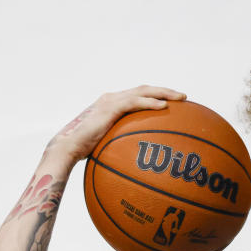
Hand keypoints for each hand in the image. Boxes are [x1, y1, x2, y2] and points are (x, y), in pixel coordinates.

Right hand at [43, 85, 186, 166]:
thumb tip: (134, 161)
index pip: (137, 96)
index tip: (173, 102)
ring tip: (181, 98)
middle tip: (183, 97)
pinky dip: (150, 103)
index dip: (155, 96)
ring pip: (142, 91)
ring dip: (163, 92)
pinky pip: (134, 102)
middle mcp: (111, 98)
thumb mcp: (105, 146)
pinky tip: (163, 107)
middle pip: (144, 89)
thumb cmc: (83, 153)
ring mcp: (110, 101)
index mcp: (111, 105)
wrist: (67, 148)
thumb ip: (119, 145)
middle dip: (165, 90)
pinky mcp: (109, 107)